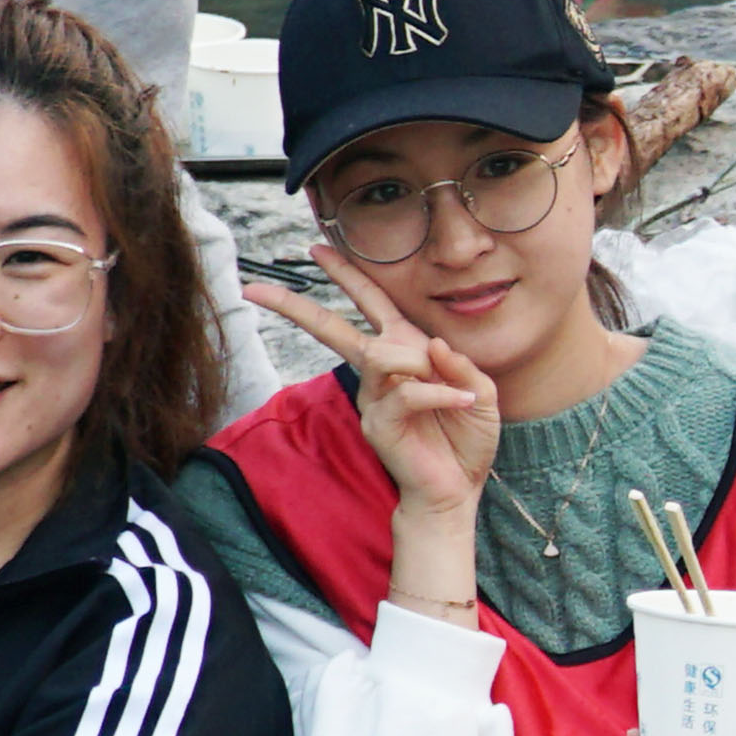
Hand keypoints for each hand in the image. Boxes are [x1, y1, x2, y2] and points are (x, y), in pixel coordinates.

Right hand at [244, 265, 500, 521]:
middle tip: (255, 289)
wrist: (457, 487)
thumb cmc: (464, 437)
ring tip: (454, 386)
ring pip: (380, 354)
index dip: (347, 275)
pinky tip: (463, 400)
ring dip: (418, 362)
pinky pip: (408, 392)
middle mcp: (381, 371)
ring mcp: (374, 398)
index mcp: (403, 352)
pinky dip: (439, 393)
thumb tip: (432, 343)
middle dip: (296, 306)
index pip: (371, 304)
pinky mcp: (379, 424)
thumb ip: (461, 365)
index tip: (317, 248)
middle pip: (334, 328)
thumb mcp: (479, 392)